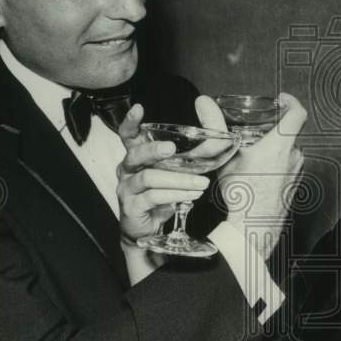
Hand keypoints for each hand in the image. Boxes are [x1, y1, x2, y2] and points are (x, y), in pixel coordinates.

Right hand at [116, 103, 209, 244]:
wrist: (152, 231)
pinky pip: (152, 197)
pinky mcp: (132, 207)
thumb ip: (202, 146)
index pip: (128, 135)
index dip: (130, 122)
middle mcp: (128, 169)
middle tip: (172, 149)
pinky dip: (174, 195)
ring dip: (177, 179)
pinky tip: (191, 196)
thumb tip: (212, 115)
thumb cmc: (167, 194)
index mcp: (138, 155)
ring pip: (148, 177)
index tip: (138, 108)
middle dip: (152, 150)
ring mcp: (127, 189)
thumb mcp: (185, 169)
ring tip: (201, 183)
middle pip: (135, 154)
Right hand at [218, 93, 306, 259]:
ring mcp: (297, 173)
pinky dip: (277, 166)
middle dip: (274, 130)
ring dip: (275, 150)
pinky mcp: (295, 187)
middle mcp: (294, 157)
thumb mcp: (225, 155)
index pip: (298, 113)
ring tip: (253, 155)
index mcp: (281, 144)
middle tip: (256, 131)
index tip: (282, 100)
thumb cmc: (242, 194)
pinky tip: (258, 175)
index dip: (291, 102)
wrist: (253, 228)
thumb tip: (203, 102)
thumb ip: (214, 125)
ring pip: (288, 152)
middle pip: (290, 134)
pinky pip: (288, 169)